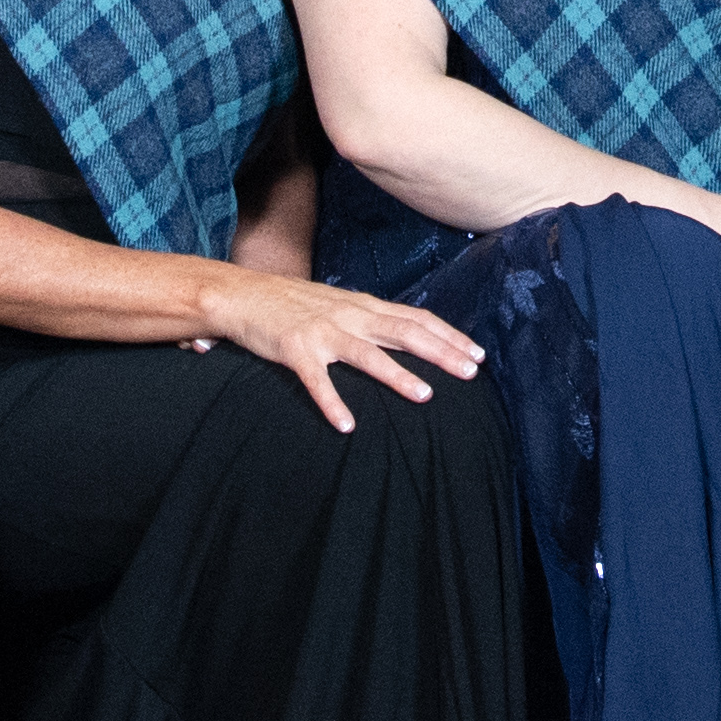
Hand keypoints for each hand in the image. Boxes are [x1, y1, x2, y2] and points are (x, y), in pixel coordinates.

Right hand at [194, 271, 485, 434]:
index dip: (449, 335)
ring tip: (425, 396)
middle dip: (441, 352)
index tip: (478, 353)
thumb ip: (371, 318)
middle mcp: (349, 315)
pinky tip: (347, 425)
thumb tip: (409, 333)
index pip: (417, 318)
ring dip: (397, 376)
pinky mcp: (295, 350)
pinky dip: (332, 403)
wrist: (243, 295)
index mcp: (363, 306)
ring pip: (368, 354)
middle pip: (405, 333)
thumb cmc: (294, 303)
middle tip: (471, 373)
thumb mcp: (340, 303)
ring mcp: (323, 332)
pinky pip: (317, 381)